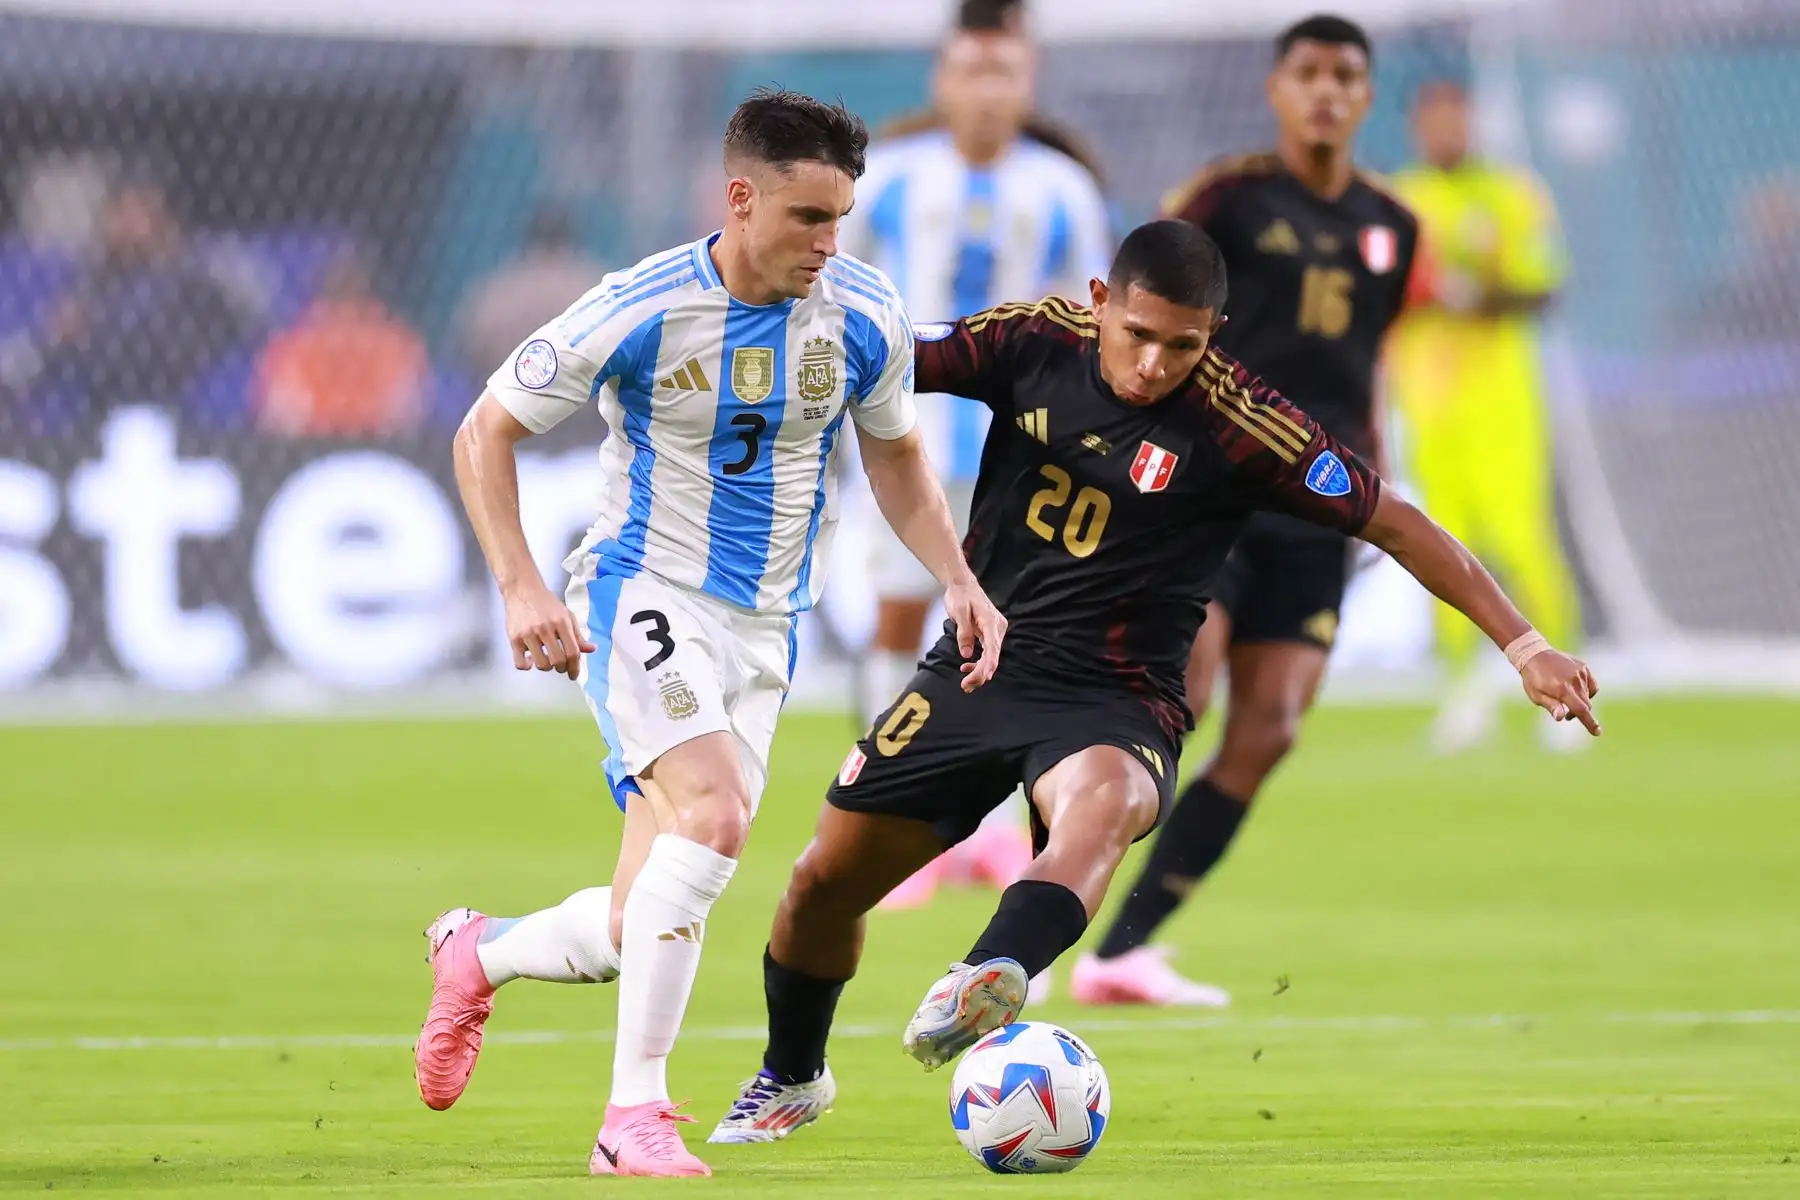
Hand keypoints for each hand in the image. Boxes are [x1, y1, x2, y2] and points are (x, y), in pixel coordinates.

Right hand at [502, 579, 594, 678]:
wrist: (522, 589)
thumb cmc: (546, 603)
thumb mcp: (566, 615)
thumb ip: (578, 635)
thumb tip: (592, 649)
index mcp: (562, 622)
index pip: (573, 652)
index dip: (575, 668)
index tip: (574, 674)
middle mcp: (545, 628)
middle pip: (558, 660)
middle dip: (562, 668)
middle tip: (560, 666)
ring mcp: (528, 633)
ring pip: (541, 664)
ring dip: (546, 667)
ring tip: (546, 660)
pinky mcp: (514, 637)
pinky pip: (520, 662)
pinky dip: (526, 666)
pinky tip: (530, 660)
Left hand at [942, 574, 1006, 692]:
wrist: (962, 585)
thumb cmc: (960, 595)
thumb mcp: (959, 612)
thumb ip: (963, 633)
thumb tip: (966, 654)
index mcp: (991, 621)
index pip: (993, 647)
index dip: (989, 664)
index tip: (983, 677)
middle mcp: (997, 628)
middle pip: (992, 655)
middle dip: (981, 673)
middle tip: (966, 686)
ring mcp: (994, 631)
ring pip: (990, 656)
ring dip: (979, 670)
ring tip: (966, 683)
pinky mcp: (989, 634)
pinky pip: (987, 651)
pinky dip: (978, 662)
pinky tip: (966, 667)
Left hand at [1520, 649, 1600, 735]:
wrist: (1534, 655)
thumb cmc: (1533, 679)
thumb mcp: (1536, 695)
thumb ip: (1552, 706)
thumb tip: (1562, 718)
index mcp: (1562, 688)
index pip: (1580, 709)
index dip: (1589, 722)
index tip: (1597, 732)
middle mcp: (1574, 680)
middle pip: (1586, 704)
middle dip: (1578, 713)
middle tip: (1566, 713)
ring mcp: (1580, 672)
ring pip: (1588, 696)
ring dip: (1580, 701)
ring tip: (1565, 698)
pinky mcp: (1583, 667)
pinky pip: (1592, 685)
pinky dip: (1586, 691)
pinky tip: (1575, 691)